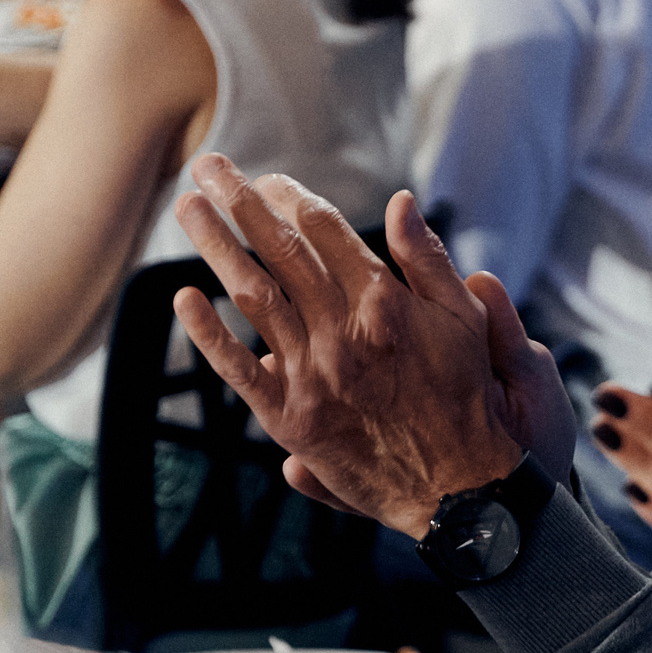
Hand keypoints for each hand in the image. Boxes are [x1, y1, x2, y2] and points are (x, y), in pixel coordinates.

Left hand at [168, 155, 576, 536]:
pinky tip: (184, 298)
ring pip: (251, 296)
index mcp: (385, 303)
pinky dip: (207, 333)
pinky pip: (237, 370)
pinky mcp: (292, 419)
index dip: (291, 196)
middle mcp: (342, 332)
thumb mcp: (466, 320)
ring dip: (214, 245)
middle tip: (208, 165)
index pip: (324, 230)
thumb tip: (399, 202)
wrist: (458, 487)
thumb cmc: (468, 398)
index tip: (269, 178)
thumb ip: (427, 259)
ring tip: (186, 207)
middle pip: (278, 250)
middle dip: (238, 201)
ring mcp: (312, 375)